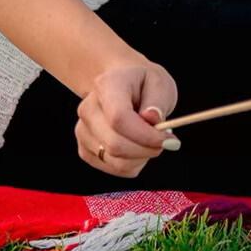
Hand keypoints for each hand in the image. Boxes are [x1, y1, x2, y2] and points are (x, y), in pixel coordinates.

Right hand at [75, 60, 177, 176]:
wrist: (122, 86)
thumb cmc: (142, 84)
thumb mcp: (159, 82)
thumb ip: (157, 100)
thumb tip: (151, 119)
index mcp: (106, 86)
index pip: (119, 118)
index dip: (145, 135)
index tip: (168, 138)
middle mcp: (88, 109)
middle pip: (115, 144)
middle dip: (147, 149)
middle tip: (166, 141)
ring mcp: (83, 131)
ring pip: (116, 161)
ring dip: (142, 157)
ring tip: (151, 140)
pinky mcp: (85, 150)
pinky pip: (115, 168)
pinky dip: (134, 163)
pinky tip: (138, 146)